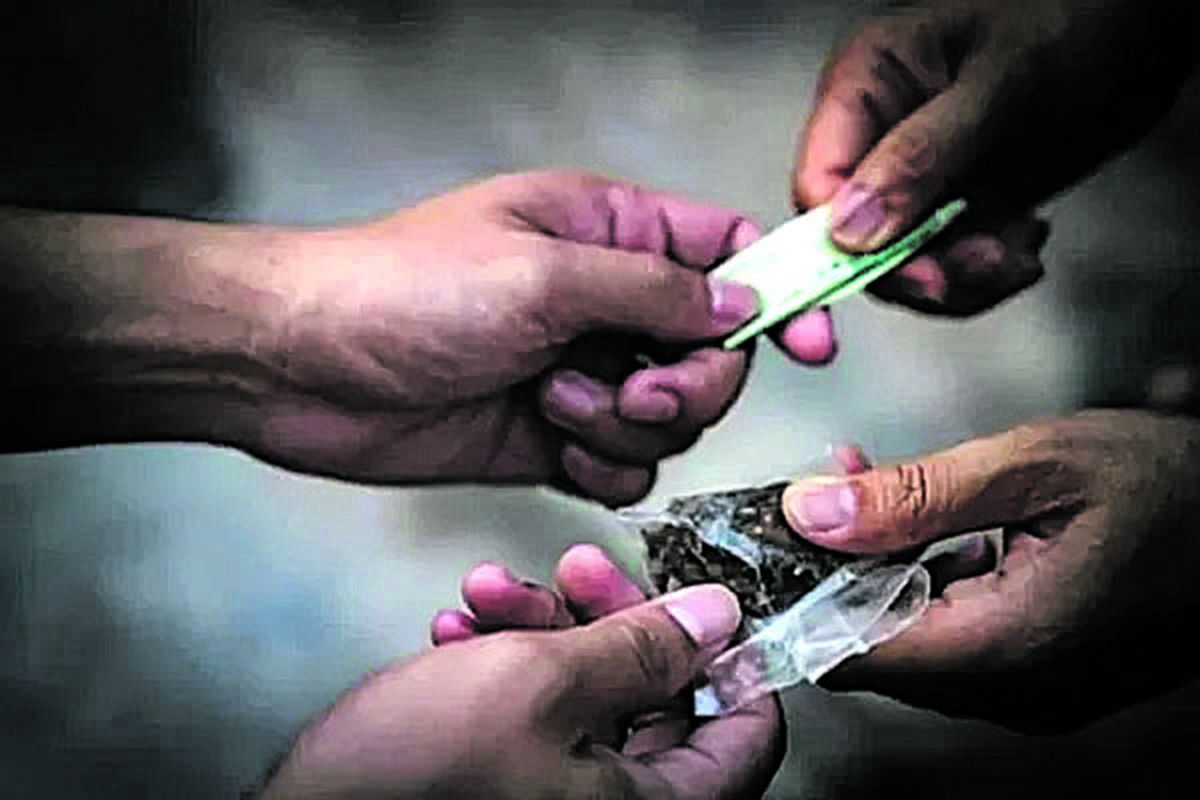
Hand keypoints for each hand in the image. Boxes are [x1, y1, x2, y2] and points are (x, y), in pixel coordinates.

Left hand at [241, 170, 834, 502]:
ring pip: (674, 417)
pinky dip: (604, 467)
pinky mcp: (552, 436)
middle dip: (689, 382)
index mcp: (607, 230)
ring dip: (632, 425)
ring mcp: (580, 371)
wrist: (297, 367)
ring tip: (555, 406)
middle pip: (714, 350)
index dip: (780, 292)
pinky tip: (551, 446)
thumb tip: (743, 304)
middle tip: (631, 388)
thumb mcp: (541, 273)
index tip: (812, 341)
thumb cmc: (401, 291)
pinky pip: (626, 465)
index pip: (727, 250)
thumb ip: (654, 290)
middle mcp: (602, 300)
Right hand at [428, 545, 785, 798]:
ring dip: (540, 632)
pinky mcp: (506, 791)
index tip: (691, 600)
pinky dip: (501, 669)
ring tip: (485, 596)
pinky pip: (533, 721)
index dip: (729, 655)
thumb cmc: (409, 787)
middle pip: (659, 701)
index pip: (748, 733)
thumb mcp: (540, 685)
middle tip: (572, 572)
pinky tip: (458, 635)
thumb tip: (716, 617)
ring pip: (587, 699)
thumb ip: (639, 646)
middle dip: (604, 620)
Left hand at [781, 410, 1199, 732]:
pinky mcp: (1047, 671)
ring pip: (913, 636)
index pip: (850, 654)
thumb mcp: (1036, 464)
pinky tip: (923, 521)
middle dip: (835, 565)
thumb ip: (916, 494)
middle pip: (876, 645)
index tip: (767, 537)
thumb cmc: (1174, 488)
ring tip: (865, 484)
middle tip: (824, 486)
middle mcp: (1011, 688)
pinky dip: (924, 578)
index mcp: (1003, 647)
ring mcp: (1033, 689)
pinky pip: (957, 635)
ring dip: (877, 564)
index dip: (797, 596)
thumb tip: (808, 511)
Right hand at [793, 0, 1195, 314]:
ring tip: (1016, 254)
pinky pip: (948, 266)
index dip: (845, 241)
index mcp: (865, 86)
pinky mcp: (955, 206)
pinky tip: (1025, 243)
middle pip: (854, 239)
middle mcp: (878, 137)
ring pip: (902, 263)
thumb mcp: (999, 83)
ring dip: (962, 277)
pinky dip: (987, 273)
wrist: (1139, 33)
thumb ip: (922, 154)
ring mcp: (916, 176)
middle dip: (917, 269)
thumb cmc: (1072, 21)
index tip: (911, 270)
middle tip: (981, 267)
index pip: (817, 183)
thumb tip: (851, 227)